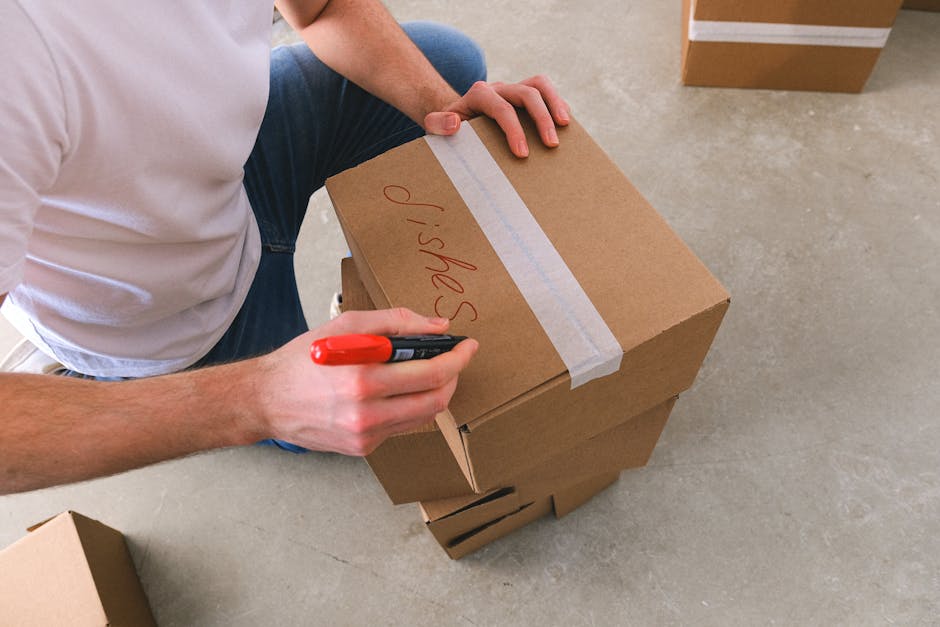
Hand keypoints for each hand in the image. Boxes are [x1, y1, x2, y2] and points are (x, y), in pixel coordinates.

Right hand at [254, 308, 477, 455]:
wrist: (267, 400)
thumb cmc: (305, 358)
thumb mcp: (347, 325)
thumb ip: (396, 322)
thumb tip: (439, 326)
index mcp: (364, 379)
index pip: (433, 374)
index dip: (459, 359)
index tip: (468, 346)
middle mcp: (367, 413)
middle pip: (437, 400)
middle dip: (453, 377)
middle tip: (454, 360)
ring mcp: (366, 436)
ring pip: (424, 417)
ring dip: (436, 393)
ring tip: (430, 373)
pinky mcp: (364, 448)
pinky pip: (402, 427)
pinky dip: (410, 407)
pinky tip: (399, 391)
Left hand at [423, 75, 570, 157]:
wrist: (453, 117)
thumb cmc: (447, 127)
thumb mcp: (434, 126)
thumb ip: (437, 124)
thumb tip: (454, 123)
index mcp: (479, 95)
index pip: (501, 107)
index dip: (514, 129)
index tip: (523, 154)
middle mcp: (499, 88)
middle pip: (527, 92)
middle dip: (541, 118)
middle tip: (551, 144)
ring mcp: (513, 90)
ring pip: (540, 84)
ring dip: (556, 103)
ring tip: (565, 126)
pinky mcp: (524, 97)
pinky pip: (546, 93)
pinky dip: (557, 105)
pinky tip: (564, 126)